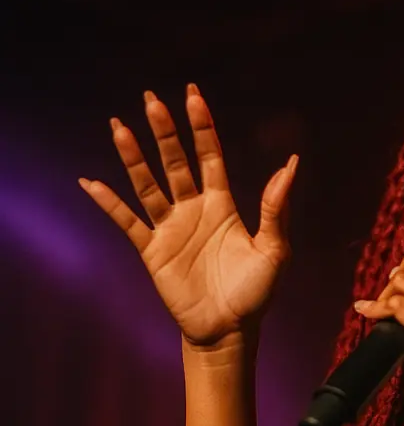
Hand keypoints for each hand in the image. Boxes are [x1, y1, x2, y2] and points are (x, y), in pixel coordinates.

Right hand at [79, 84, 297, 347]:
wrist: (230, 329)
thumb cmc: (256, 291)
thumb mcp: (274, 248)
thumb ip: (277, 207)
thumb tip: (291, 164)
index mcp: (223, 204)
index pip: (210, 156)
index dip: (202, 126)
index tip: (193, 95)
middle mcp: (194, 209)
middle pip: (175, 161)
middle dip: (164, 131)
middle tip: (150, 98)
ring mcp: (171, 228)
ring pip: (148, 184)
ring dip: (133, 157)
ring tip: (118, 126)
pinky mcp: (153, 250)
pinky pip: (127, 222)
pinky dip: (109, 203)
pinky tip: (91, 182)